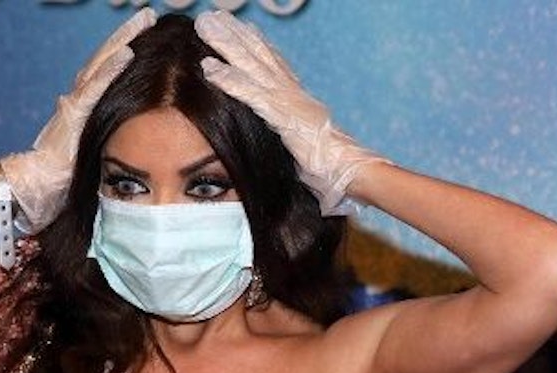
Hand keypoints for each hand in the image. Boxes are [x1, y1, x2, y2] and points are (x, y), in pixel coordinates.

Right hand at [3, 8, 155, 232]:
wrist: (34, 189)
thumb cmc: (62, 177)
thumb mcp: (89, 150)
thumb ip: (104, 136)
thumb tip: (131, 136)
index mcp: (81, 106)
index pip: (104, 69)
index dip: (123, 47)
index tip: (145, 31)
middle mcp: (76, 99)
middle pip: (104, 58)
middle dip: (126, 34)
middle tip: (148, 14)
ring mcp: (73, 106)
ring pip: (100, 65)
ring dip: (122, 41)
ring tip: (143, 22)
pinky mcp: (74, 118)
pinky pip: (95, 88)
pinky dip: (110, 69)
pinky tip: (127, 53)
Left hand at [195, 11, 388, 214]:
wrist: (350, 173)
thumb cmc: (332, 168)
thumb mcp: (308, 146)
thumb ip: (293, 135)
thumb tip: (287, 139)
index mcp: (299, 100)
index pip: (276, 65)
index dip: (259, 44)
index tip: (244, 28)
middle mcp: (292, 94)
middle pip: (260, 56)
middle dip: (236, 35)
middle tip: (213, 16)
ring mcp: (286, 102)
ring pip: (251, 65)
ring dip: (226, 44)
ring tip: (205, 25)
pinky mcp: (281, 117)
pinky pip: (250, 94)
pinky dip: (228, 80)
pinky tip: (209, 67)